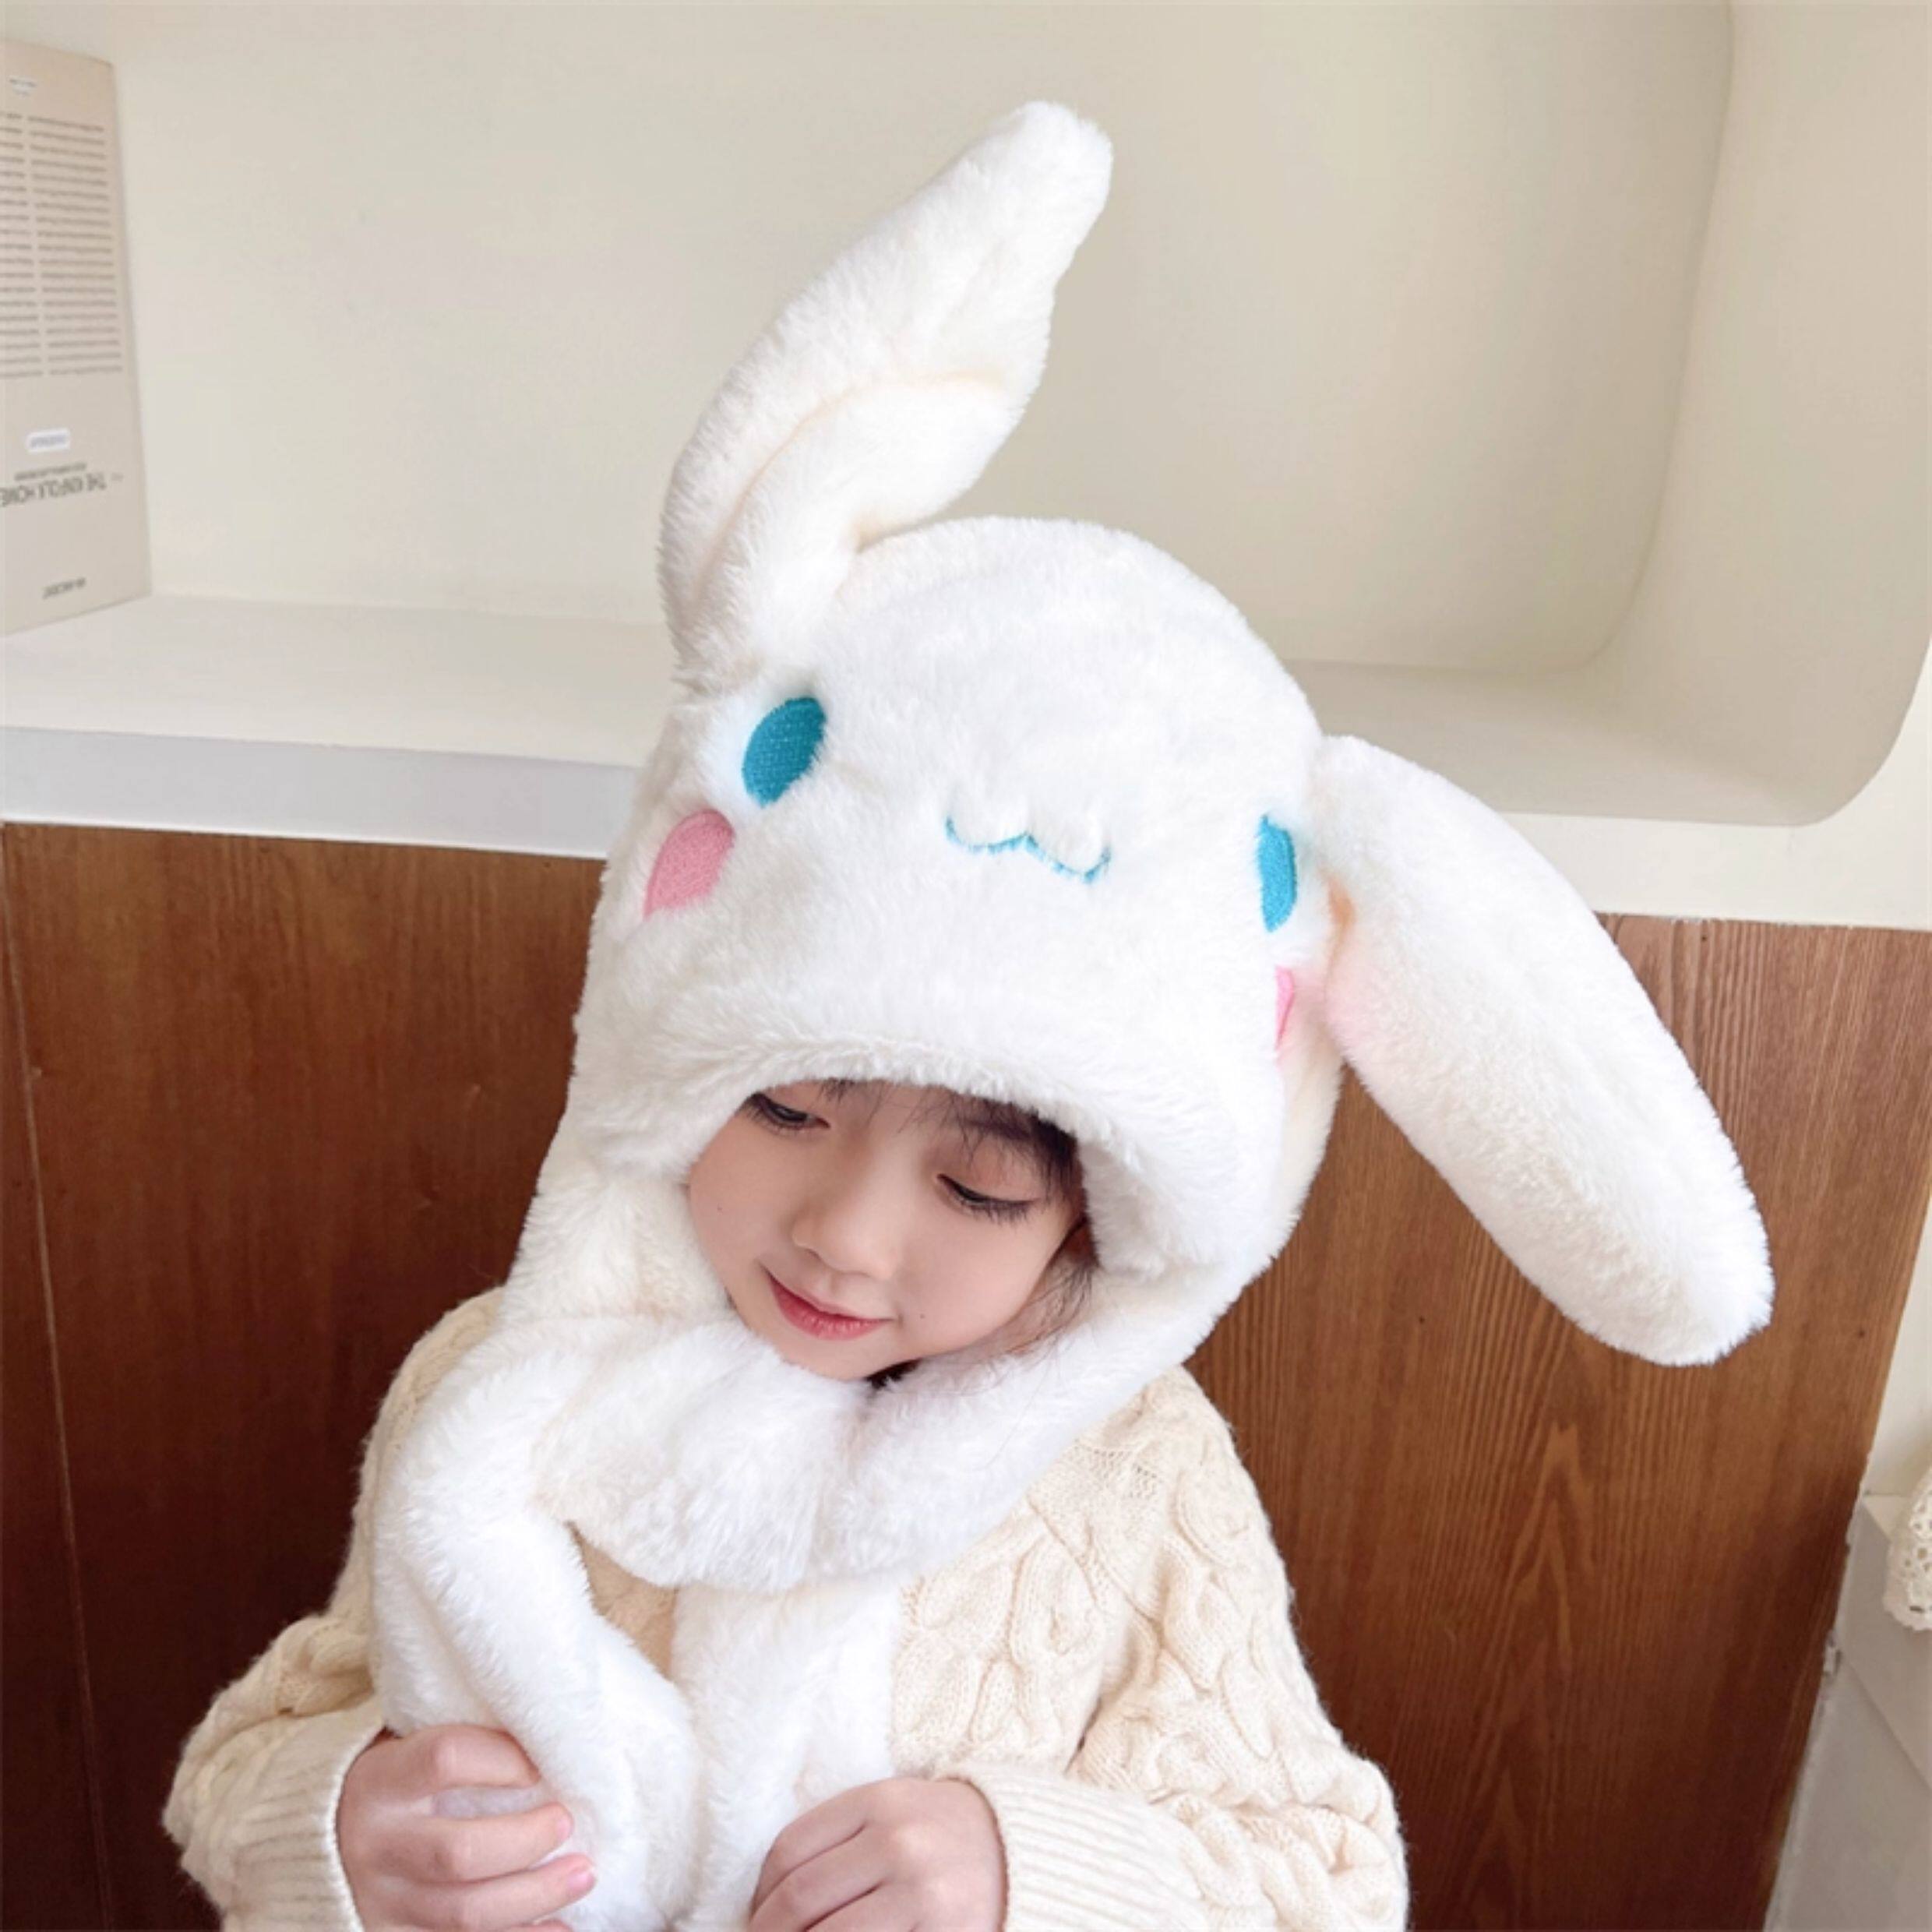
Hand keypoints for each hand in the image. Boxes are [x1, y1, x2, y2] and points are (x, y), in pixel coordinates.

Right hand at [338, 1723, 596, 1930]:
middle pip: (459, 1852)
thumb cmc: (392, 1784)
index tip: (541, 1762)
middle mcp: (375, 1847)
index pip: (445, 1759)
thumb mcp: (406, 1749)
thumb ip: (460, 1744)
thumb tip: (546, 1737)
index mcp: (379, 1782)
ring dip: (535, 1896)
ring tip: (583, 1873)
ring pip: (465, 1913)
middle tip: (567, 1822)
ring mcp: (381, 1903)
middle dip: (527, 1840)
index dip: (501, 1758)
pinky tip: (558, 1927)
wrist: (320, 1845)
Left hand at [747, 1777, 1005, 1931]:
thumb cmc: (943, 1834)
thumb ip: (839, 1838)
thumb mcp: (893, 1811)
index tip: (753, 1916)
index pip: (790, 1850)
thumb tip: (766, 1897)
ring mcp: (922, 1890)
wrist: (1025, 1852)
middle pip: (802, 1898)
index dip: (759, 1893)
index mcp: (879, 1801)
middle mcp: (899, 1841)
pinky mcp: (943, 1931)